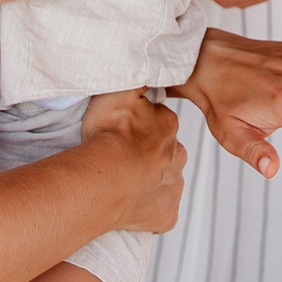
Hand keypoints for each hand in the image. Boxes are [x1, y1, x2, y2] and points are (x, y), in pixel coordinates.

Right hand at [80, 89, 185, 233]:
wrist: (104, 178)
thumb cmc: (108, 135)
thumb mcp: (120, 91)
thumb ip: (138, 78)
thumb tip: (151, 66)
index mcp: (168, 125)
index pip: (161, 122)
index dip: (142, 126)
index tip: (125, 131)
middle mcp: (177, 156)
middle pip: (167, 152)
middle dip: (151, 155)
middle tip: (124, 157)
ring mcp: (172, 187)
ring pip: (166, 181)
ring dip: (151, 181)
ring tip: (124, 182)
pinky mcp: (166, 215)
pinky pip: (162, 212)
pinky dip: (150, 209)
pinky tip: (131, 205)